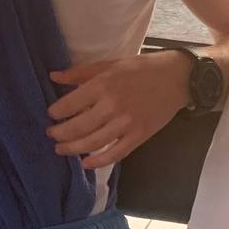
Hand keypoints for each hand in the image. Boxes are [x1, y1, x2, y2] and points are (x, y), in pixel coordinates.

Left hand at [47, 51, 189, 168]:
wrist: (177, 77)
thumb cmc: (140, 69)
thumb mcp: (109, 65)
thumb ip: (80, 73)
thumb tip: (53, 76)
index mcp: (102, 85)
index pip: (69, 104)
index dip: (56, 113)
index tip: (50, 115)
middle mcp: (112, 106)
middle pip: (78, 127)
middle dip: (59, 134)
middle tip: (51, 135)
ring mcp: (127, 123)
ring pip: (93, 143)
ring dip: (73, 149)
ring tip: (60, 149)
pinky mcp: (140, 135)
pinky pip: (116, 153)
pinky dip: (99, 161)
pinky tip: (86, 163)